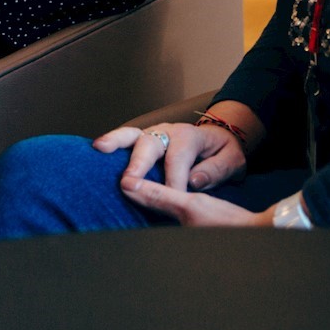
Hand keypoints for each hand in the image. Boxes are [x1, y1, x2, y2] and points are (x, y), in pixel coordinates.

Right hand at [93, 120, 246, 194]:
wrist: (219, 138)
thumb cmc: (223, 152)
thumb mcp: (232, 161)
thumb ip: (216, 170)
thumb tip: (194, 180)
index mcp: (191, 136)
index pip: (179, 159)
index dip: (174, 180)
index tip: (170, 198)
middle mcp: (169, 131)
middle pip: (151, 143)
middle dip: (139, 162)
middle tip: (128, 182)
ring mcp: (154, 133)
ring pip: (133, 135)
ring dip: (116, 142)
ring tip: (100, 148)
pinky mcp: (144, 139)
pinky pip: (126, 139)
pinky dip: (111, 143)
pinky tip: (97, 150)